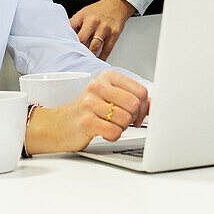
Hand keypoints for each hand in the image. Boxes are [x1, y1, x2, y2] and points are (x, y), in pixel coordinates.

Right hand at [24, 70, 149, 153]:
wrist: (60, 125)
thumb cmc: (88, 111)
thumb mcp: (110, 97)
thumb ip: (132, 98)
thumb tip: (153, 105)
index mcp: (107, 77)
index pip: (140, 91)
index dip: (143, 107)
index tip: (137, 114)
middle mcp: (98, 86)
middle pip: (134, 104)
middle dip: (134, 118)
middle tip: (126, 122)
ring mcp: (90, 103)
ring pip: (125, 119)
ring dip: (122, 127)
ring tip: (111, 125)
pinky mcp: (86, 122)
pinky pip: (114, 132)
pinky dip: (114, 136)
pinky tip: (105, 132)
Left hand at [70, 0, 135, 59]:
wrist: (117, 5)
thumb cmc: (98, 11)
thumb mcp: (83, 13)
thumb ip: (74, 24)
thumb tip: (65, 38)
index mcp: (83, 15)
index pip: (71, 29)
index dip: (66, 40)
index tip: (64, 49)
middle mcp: (93, 21)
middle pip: (82, 39)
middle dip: (77, 50)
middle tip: (73, 58)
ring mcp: (104, 28)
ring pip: (94, 47)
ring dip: (89, 56)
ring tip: (84, 62)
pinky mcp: (114, 34)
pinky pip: (107, 49)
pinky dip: (102, 58)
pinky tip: (98, 61)